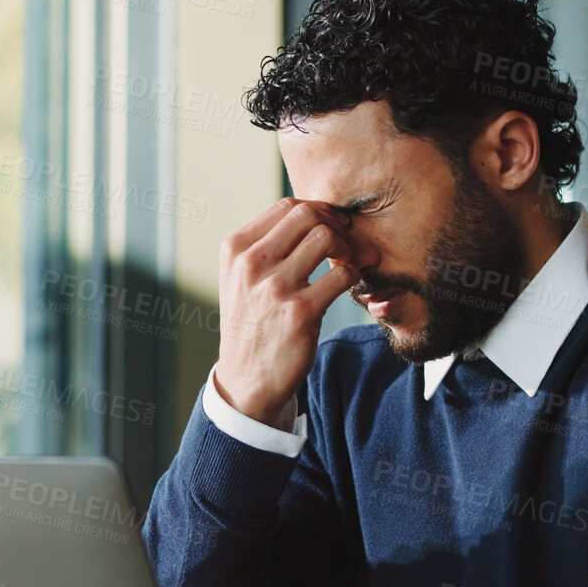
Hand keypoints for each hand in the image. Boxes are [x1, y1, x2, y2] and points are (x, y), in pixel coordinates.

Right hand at [215, 197, 355, 427]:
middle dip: (334, 225)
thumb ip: (266, 245)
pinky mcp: (300, 312)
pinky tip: (347, 285)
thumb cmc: (251, 324)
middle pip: (308, 215)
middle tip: (344, 243)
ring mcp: (275, 288)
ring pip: (326, 238)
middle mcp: (251, 264)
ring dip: (345, 249)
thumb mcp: (240, 279)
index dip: (318, 211)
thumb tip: (316, 214)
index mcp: (235, 250)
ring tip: (345, 264)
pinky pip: (341, 275)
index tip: (331, 228)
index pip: (286, 206)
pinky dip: (352, 276)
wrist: (247, 379)